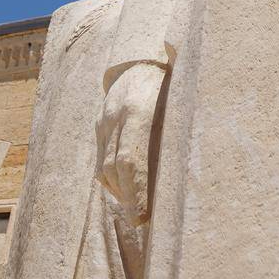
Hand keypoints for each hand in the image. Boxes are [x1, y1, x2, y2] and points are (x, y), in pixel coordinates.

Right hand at [96, 62, 164, 223]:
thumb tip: (178, 182)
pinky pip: (100, 157)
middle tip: (140, 221)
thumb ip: (174, 138)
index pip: (130, 161)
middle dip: (127, 198)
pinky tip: (126, 190)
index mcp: (139, 109)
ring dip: (118, 191)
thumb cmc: (174, 86)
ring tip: (136, 208)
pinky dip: (111, 178)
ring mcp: (104, 118)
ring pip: (103, 166)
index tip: (144, 216)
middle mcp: (116, 114)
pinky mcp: (99, 122)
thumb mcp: (179, 107)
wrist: (146, 57)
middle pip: (113, 167)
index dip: (136, 193)